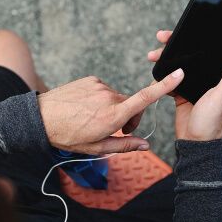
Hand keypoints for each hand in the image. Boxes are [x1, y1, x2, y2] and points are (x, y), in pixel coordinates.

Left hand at [38, 69, 184, 154]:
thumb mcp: (96, 147)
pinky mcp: (92, 79)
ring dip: (113, 108)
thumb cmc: (68, 136)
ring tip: (93, 119)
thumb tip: (145, 145)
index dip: (165, 86)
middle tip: (114, 130)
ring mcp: (100, 86)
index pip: (145, 98)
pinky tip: (86, 108)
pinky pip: (104, 90)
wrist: (41, 118)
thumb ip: (124, 145)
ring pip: (117, 98)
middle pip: (131, 105)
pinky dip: (101, 99)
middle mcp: (109, 97)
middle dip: (128, 117)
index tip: (179, 73)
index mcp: (113, 115)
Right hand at [148, 30, 221, 140]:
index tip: (181, 32)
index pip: (207, 51)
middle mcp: (207, 78)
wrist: (195, 143)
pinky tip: (156, 72)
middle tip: (161, 39)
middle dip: (174, 47)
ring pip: (178, 66)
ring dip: (166, 60)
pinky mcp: (182, 94)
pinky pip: (170, 80)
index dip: (194, 39)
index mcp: (220, 76)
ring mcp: (193, 86)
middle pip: (190, 55)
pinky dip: (163, 76)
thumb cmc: (213, 121)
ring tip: (153, 56)